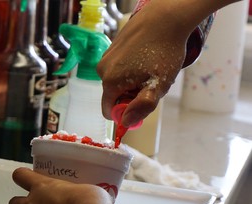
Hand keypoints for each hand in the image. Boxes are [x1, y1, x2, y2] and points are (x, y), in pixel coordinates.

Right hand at [97, 2, 186, 127]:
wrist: (165, 18)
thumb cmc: (164, 52)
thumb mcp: (158, 85)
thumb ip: (141, 107)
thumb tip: (125, 123)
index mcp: (110, 82)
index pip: (108, 111)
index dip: (125, 112)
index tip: (141, 102)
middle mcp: (102, 71)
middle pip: (113, 96)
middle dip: (129, 95)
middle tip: (148, 83)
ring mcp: (105, 58)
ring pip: (115, 82)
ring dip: (130, 82)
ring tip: (147, 68)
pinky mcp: (110, 49)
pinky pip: (116, 68)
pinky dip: (128, 69)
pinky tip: (143, 58)